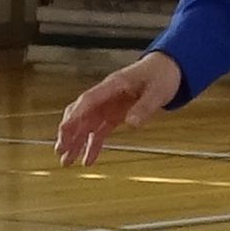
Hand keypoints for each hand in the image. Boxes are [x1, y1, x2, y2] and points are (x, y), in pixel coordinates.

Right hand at [56, 51, 183, 163]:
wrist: (169, 68)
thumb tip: (131, 123)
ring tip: (67, 161)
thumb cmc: (162, 74)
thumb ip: (144, 107)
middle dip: (69, 132)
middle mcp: (106, 96)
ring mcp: (108, 106)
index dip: (75, 115)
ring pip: (86, 125)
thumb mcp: (157, 91)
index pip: (88, 101)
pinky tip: (87, 160)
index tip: (64, 130)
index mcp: (113, 86)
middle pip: (81, 114)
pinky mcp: (114, 115)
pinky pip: (99, 131)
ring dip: (76, 143)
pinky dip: (92, 145)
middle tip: (60, 150)